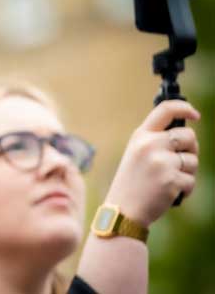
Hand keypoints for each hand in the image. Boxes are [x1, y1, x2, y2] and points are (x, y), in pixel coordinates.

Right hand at [104, 100, 200, 226]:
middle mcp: (150, 144)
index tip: (195, 114)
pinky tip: (169, 193)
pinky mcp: (171, 179)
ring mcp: (161, 162)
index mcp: (141, 135)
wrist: (123, 210)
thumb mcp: (136, 153)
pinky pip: (192, 180)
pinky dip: (185, 189)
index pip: (165, 110)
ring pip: (193, 160)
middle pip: (188, 136)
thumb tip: (186, 134)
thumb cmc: (133, 182)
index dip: (184, 108)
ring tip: (167, 180)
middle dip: (190, 149)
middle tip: (178, 162)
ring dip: (187, 172)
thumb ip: (156, 140)